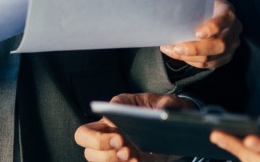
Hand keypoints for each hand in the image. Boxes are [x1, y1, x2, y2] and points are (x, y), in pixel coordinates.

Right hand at [74, 92, 195, 161]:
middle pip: (84, 137)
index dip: (104, 122)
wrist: (175, 131)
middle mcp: (109, 131)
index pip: (100, 113)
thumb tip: (163, 111)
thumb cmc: (165, 112)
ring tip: (131, 156)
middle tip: (121, 144)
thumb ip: (167, 104)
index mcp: (116, 111)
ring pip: (93, 156)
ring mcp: (112, 149)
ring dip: (108, 159)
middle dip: (98, 142)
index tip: (118, 128)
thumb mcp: (169, 103)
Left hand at [160, 0, 241, 68]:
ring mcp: (231, 47)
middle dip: (195, 49)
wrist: (219, 15)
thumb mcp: (203, 2)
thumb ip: (194, 9)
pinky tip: (177, 55)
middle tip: (176, 48)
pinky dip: (190, 61)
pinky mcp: (225, 58)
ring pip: (210, 58)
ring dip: (188, 57)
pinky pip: (207, 65)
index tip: (197, 34)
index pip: (223, 21)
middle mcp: (234, 31)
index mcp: (228, 14)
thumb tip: (172, 17)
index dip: (212, 28)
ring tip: (171, 50)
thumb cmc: (207, 8)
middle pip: (218, 45)